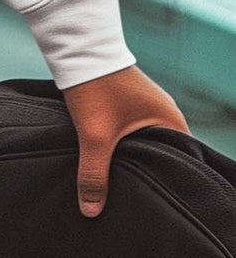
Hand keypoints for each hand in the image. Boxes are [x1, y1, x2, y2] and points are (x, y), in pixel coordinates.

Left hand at [63, 64, 187, 216]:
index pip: (182, 161)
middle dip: (148, 174)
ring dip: (134, 159)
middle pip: (163, 154)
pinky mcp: (129, 103)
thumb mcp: (93, 135)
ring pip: (145, 143)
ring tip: (122, 184)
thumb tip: (91, 211)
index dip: (169, 181)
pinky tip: (111, 160)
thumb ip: (93, 174)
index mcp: (170, 119)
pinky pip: (133, 133)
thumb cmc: (93, 85)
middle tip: (136, 199)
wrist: (76, 47)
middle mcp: (164, 112)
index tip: (157, 202)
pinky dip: (125, 146)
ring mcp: (147, 106)